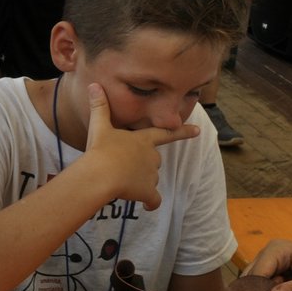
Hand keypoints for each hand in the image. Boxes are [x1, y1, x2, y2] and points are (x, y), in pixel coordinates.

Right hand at [77, 83, 198, 209]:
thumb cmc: (100, 149)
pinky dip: (151, 203)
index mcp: (143, 140)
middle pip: (153, 160)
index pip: (166, 133)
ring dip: (141, 181)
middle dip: (143, 164)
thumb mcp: (99, 126)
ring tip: (122, 183)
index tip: (198, 131)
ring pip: (150, 179)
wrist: (101, 174)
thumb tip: (93, 84)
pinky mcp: (147, 192)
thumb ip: (99, 107)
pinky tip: (146, 206)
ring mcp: (151, 175)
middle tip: (123, 168)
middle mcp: (151, 156)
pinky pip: (153, 199)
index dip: (182, 132)